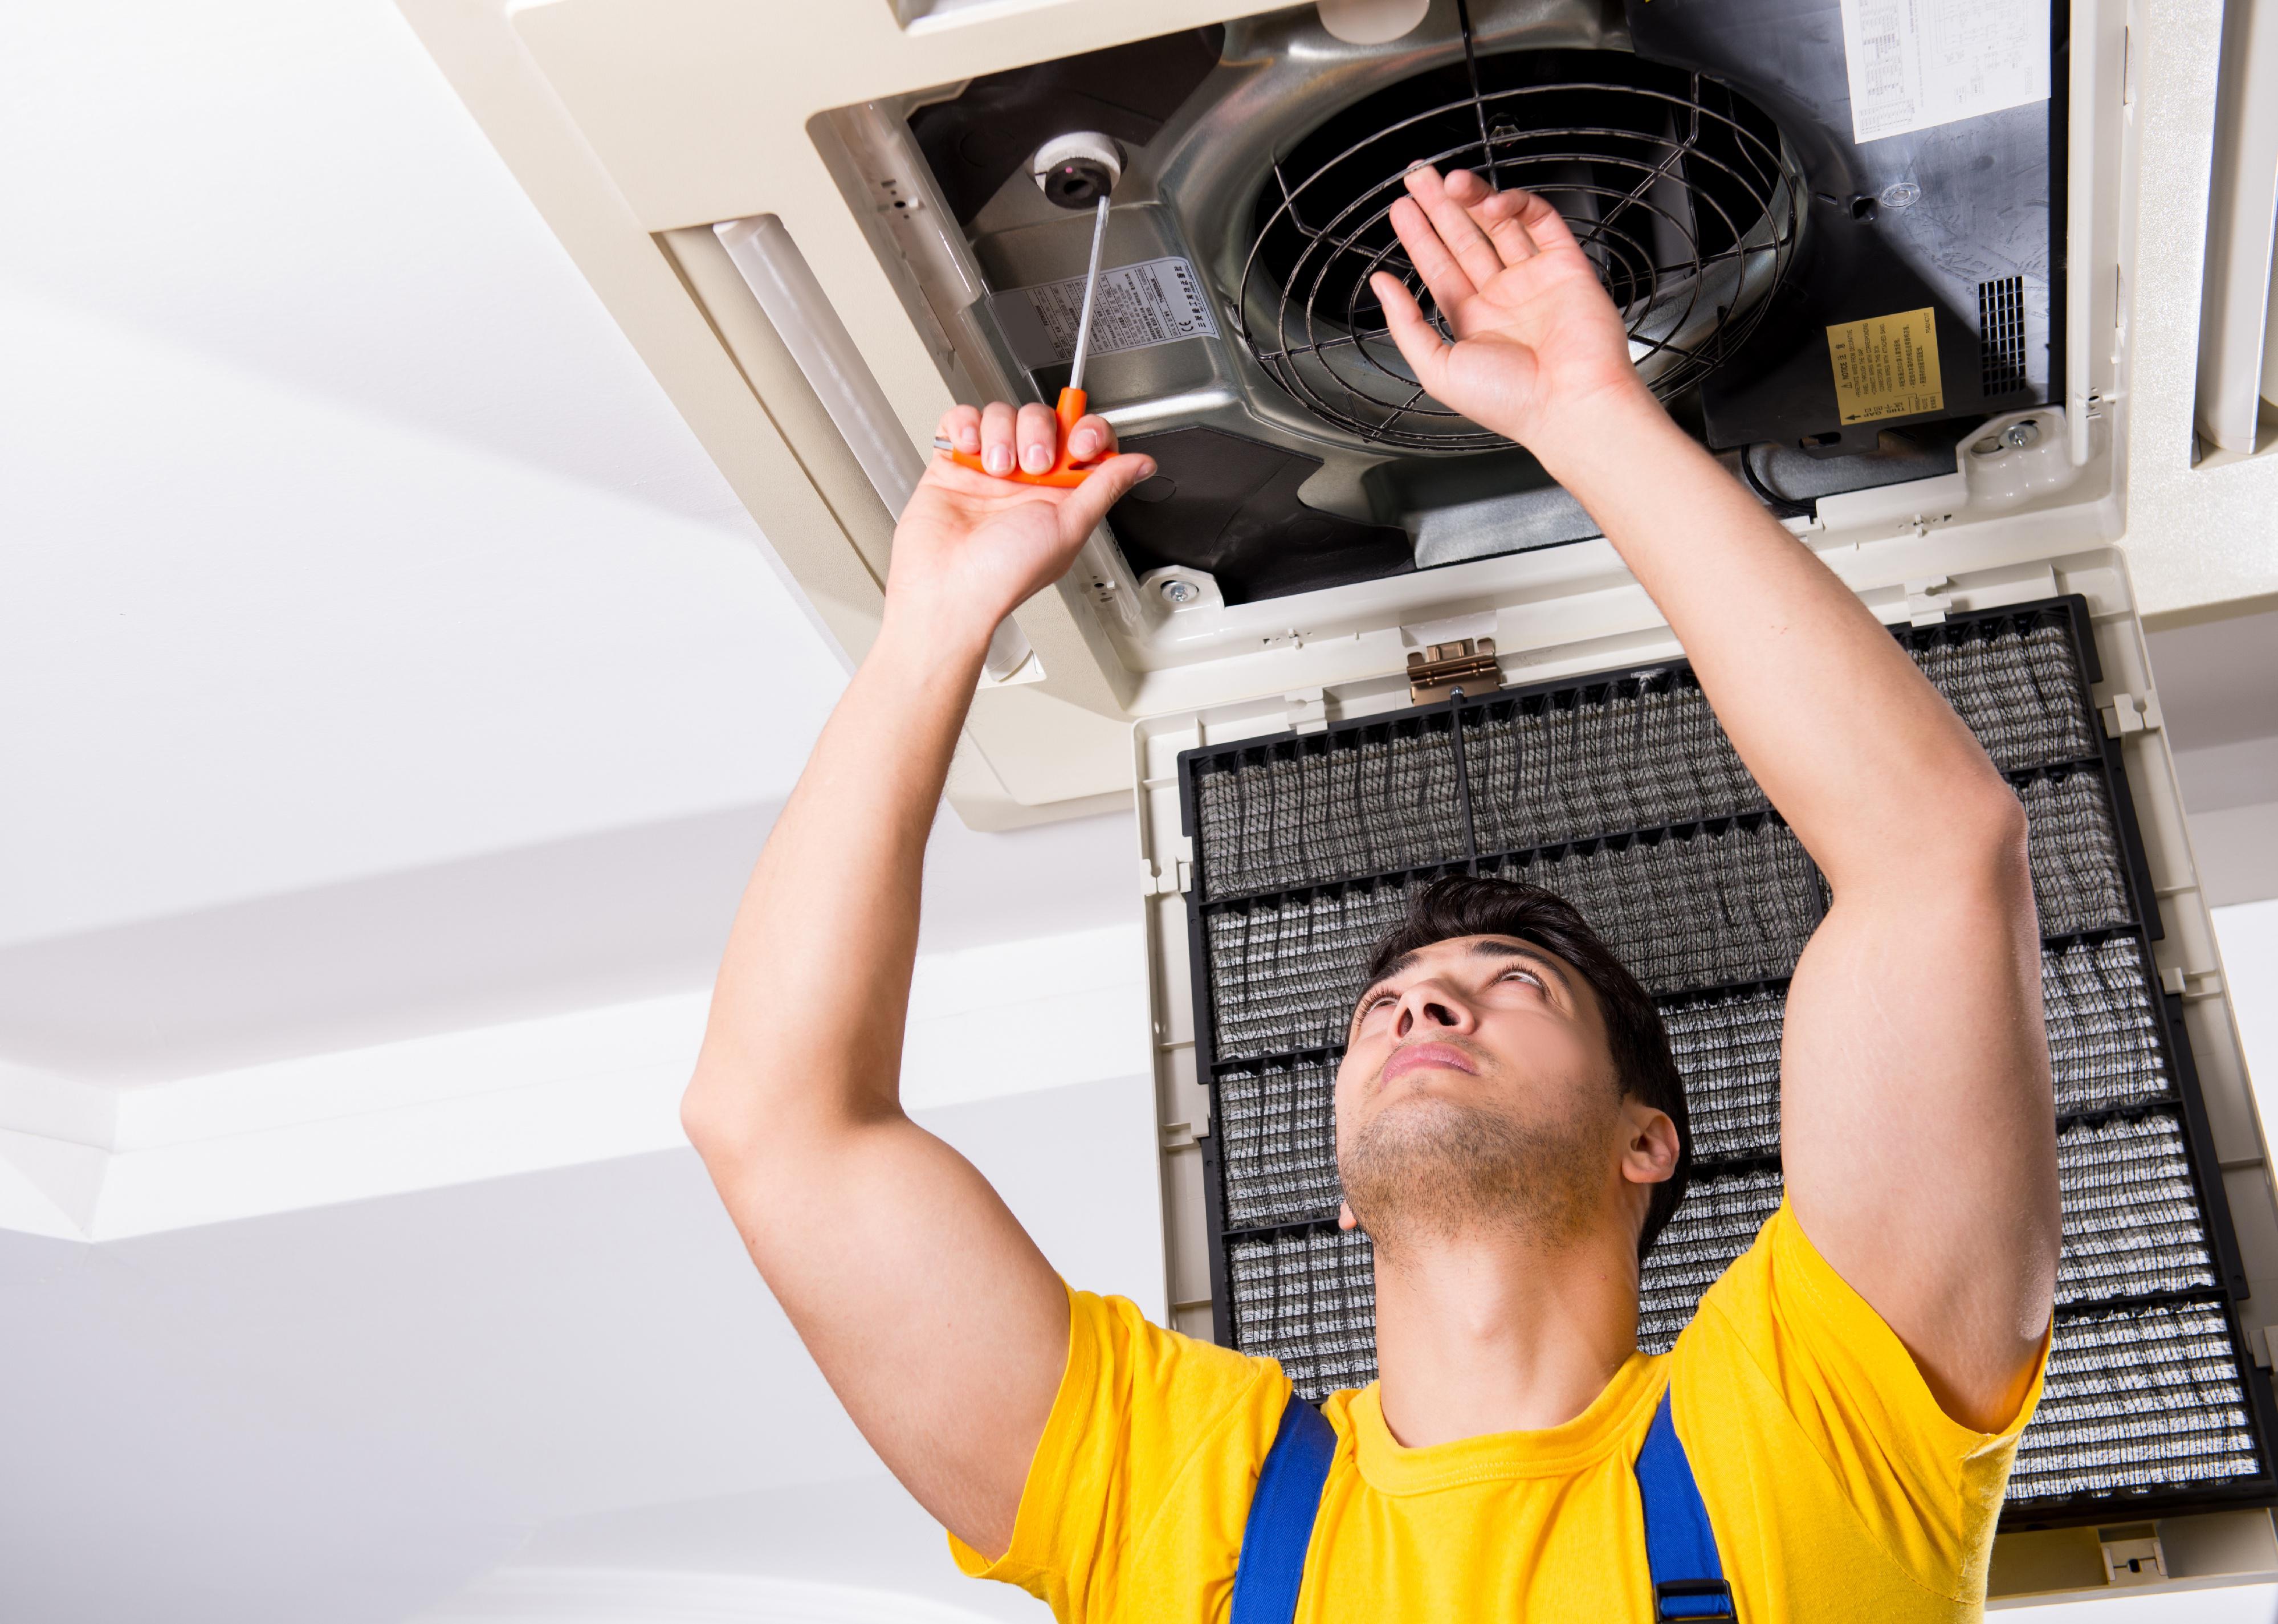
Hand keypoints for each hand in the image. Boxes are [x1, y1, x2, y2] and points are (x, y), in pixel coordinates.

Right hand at [884, 401, 1153, 663]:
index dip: (1086, 431)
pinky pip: (961, 420)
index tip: (1080, 443)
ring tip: (996, 470)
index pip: (1083, 440)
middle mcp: (1027, 479)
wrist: (949, 588)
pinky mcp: (954, 463)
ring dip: (1000, 434)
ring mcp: (989, 468)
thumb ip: (1106, 487)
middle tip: (1031, 467)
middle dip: (1039, 433)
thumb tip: (1142, 465)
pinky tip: (970, 449)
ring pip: (1002, 414)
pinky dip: (965, 425)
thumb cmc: (1006, 575)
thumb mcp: (1070, 527)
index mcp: (1061, 494)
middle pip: (1042, 418)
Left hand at [1371, 167, 1658, 466]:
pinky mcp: (1567, 267)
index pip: (1439, 268)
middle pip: (1465, 239)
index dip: (1419, 235)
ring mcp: (1534, 280)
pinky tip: (1491, 201)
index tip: (1402, 208)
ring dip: (1473, 199)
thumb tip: (1381, 285)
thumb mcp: (1437, 368)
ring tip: (1449, 181)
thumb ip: (1405, 324)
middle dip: (1440, 206)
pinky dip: (1517, 204)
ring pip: (1500, 225)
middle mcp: (1503, 298)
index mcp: (1472, 322)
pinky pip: (1542, 222)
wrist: (1571, 405)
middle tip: (1419, 176)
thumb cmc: (1510, 402)